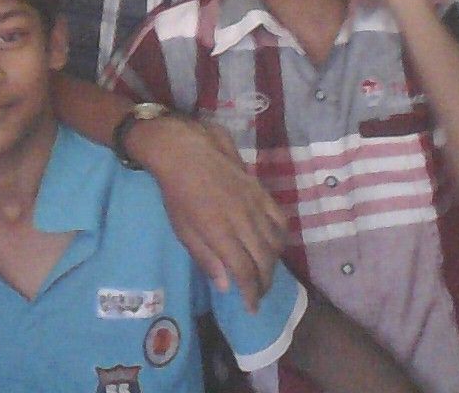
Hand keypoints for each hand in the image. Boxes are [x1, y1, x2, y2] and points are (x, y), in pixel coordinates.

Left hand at [127, 115, 287, 308]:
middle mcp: (242, 220)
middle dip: (264, 283)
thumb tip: (226, 286)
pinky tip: (275, 244)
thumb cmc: (177, 193)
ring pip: (275, 242)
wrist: (184, 152)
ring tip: (265, 273)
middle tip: (258, 294)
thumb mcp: (183, 229)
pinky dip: (281, 236)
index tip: (251, 307)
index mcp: (220, 232)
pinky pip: (279, 218)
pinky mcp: (260, 190)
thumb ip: (205, 258)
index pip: (245, 272)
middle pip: (264, 260)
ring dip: (273, 263)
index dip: (251, 294)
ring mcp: (254, 204)